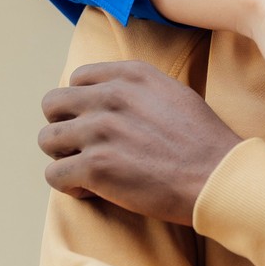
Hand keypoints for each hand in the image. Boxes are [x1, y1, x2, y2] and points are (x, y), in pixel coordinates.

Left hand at [37, 61, 241, 225]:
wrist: (218, 177)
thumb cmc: (203, 142)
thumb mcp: (173, 93)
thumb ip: (137, 89)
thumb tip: (107, 97)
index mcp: (130, 75)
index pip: (77, 79)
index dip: (81, 105)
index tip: (96, 124)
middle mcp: (110, 96)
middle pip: (52, 104)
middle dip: (63, 126)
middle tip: (84, 147)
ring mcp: (99, 130)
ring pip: (46, 139)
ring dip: (62, 157)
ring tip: (87, 171)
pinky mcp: (95, 166)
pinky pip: (54, 175)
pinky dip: (69, 186)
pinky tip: (92, 190)